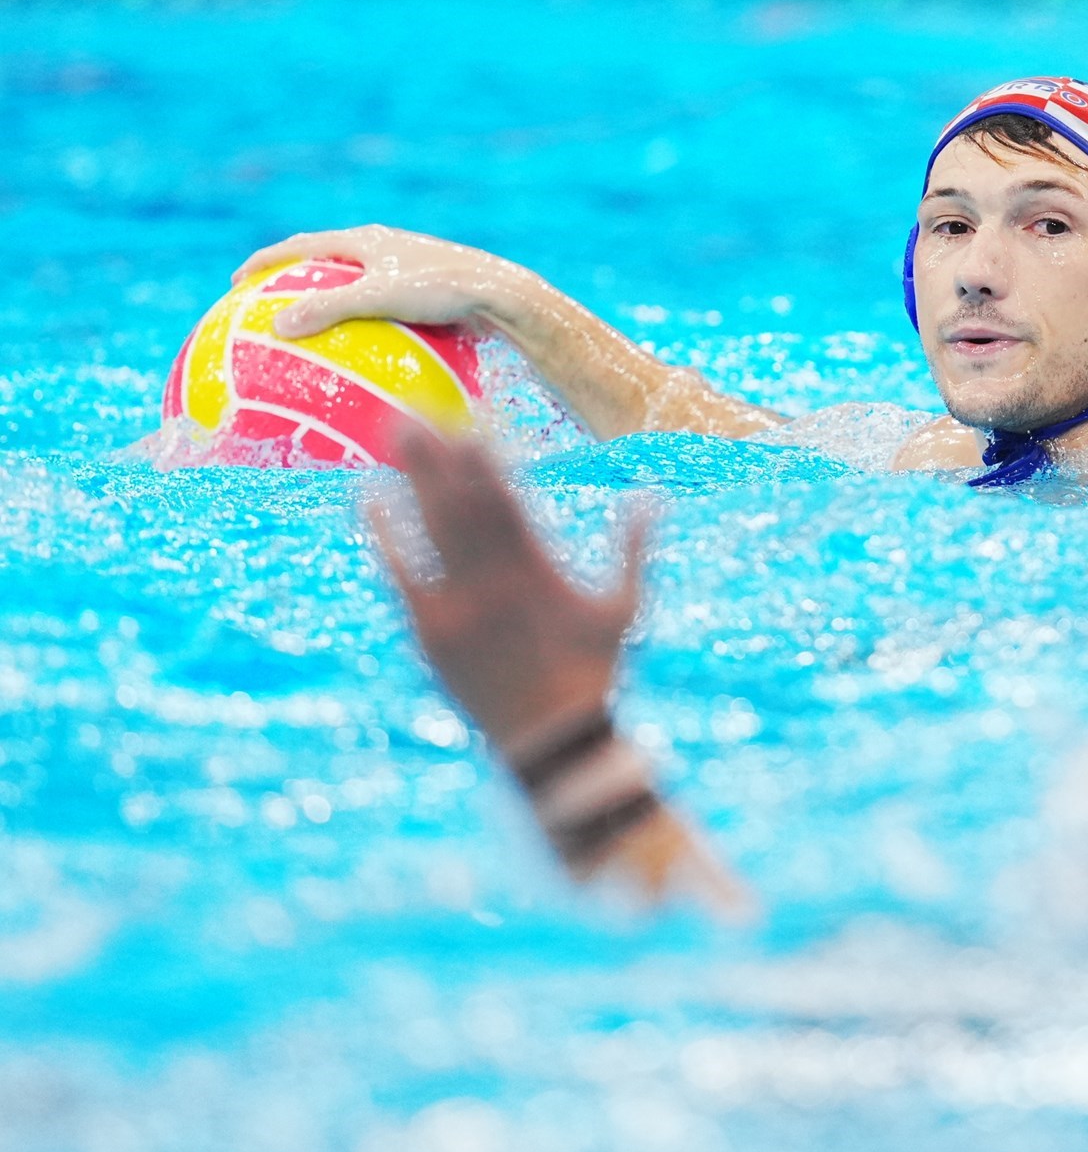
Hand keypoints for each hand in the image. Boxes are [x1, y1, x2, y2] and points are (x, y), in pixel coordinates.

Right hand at [233, 224, 533, 339]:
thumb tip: (278, 327)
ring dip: (331, 300)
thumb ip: (329, 308)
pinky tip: (362, 355)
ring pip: (357, 283)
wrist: (502, 294)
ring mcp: (407, 268)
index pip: (302, 245)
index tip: (238, 280)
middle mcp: (385, 248)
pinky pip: (382, 308)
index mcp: (366, 240)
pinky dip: (364, 324)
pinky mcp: (428, 291)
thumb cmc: (442, 290)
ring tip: (311, 329)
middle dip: (296, 279)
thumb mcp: (379, 296)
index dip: (267, 261)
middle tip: (268, 303)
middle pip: (326, 260)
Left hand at [367, 424, 648, 758]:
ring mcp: (456, 607)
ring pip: (428, 528)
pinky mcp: (430, 632)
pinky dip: (386, 532)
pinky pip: (399, 572)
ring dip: (411, 478)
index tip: (468, 421)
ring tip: (394, 434)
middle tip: (413, 411)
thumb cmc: (594, 673)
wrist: (552, 740)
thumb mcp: (624, 608)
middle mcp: (491, 583)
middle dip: (436, 456)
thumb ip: (633, 548)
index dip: (482, 460)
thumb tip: (652, 496)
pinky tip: (371, 495)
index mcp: (537, 571)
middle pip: (458, 504)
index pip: (503, 501)